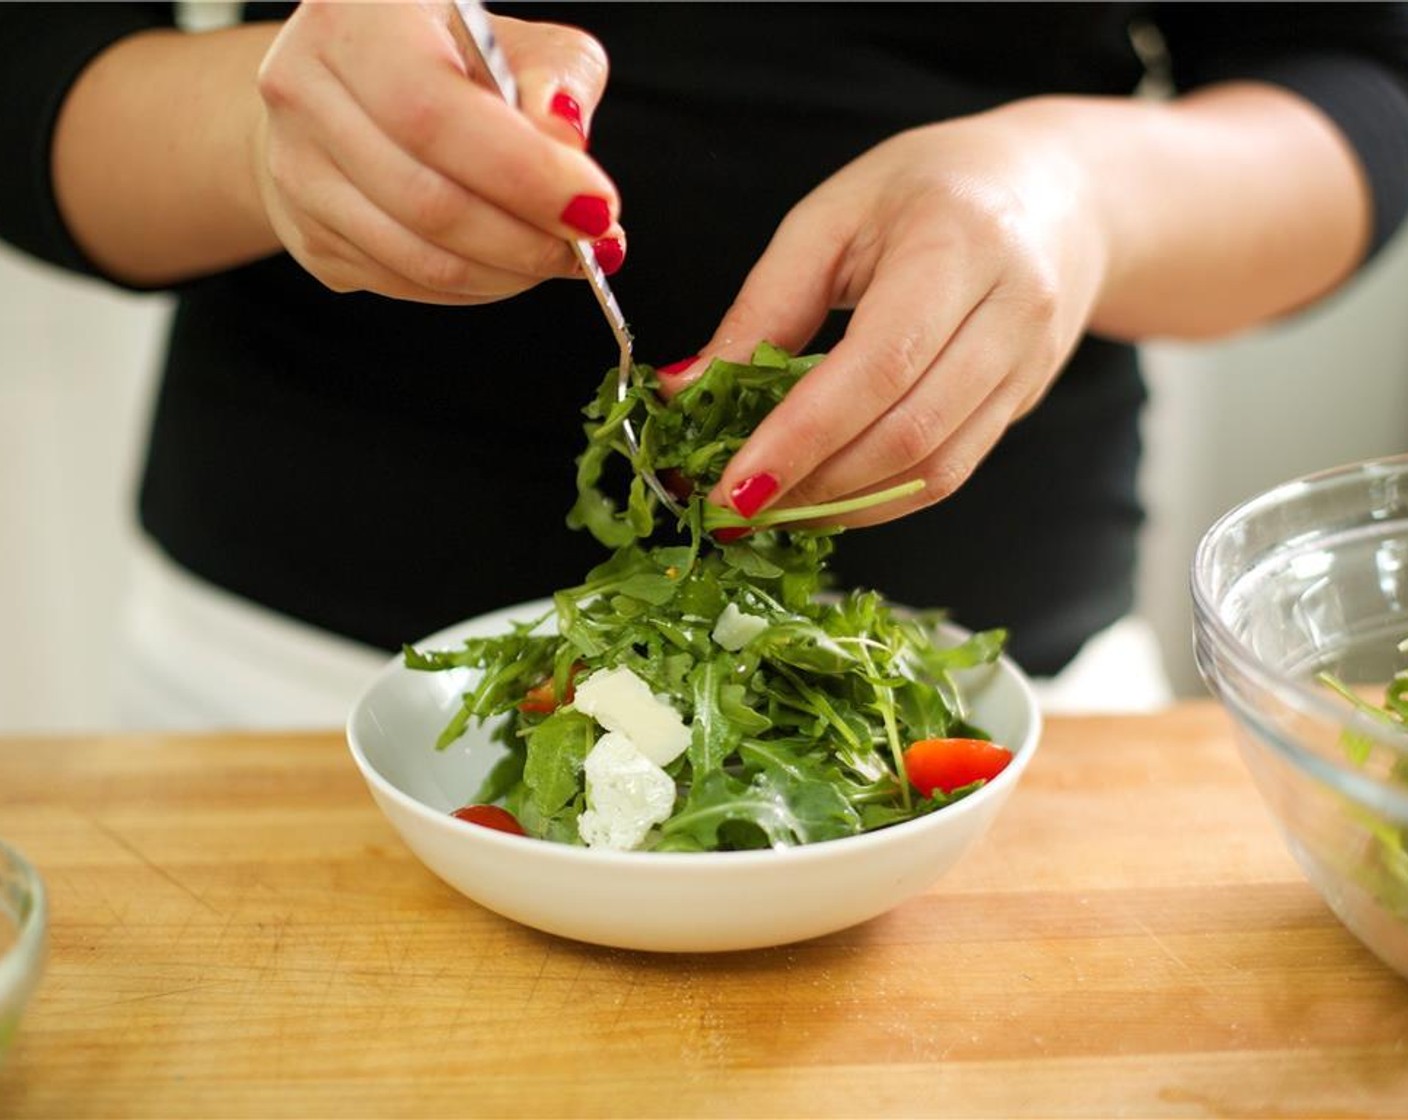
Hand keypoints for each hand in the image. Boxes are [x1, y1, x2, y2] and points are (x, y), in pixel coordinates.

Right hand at [253, 0, 621, 303]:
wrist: (354, 85)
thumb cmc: (451, 57)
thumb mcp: (517, 42)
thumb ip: (556, 83)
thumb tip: (568, 146)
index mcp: (355, 18)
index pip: (437, 115)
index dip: (526, 175)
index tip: (597, 209)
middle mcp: (302, 88)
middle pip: (429, 200)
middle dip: (527, 238)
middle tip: (590, 246)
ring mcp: (293, 170)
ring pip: (419, 259)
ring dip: (508, 273)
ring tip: (557, 257)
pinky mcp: (307, 236)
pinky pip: (405, 284)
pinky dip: (474, 287)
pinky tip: (508, 264)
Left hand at [668, 105, 1110, 526]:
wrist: (1058, 194)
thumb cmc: (928, 190)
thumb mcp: (833, 217)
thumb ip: (764, 306)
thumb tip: (686, 390)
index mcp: (957, 244)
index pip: (879, 366)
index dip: (803, 438)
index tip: (733, 487)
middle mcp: (1010, 311)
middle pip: (909, 431)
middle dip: (812, 485)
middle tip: (733, 510)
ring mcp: (1027, 366)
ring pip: (933, 469)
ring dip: (842, 506)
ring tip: (770, 514)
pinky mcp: (1024, 404)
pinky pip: (949, 473)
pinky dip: (879, 500)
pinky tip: (824, 499)